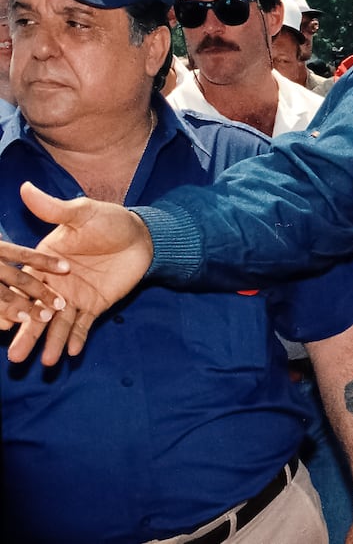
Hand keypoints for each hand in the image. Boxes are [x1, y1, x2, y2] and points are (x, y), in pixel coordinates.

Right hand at [0, 182, 154, 364]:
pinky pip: (84, 324)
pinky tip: (72, 352)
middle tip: (14, 357)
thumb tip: (26, 188)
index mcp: (44, 263)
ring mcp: (75, 296)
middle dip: (27, 334)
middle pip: (37, 312)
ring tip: (44, 362)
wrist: (142, 236)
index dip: (15, 304)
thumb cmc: (109, 221)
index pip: (24, 286)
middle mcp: (55, 284)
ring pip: (59, 323)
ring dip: (51, 342)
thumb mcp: (82, 213)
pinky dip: (78, 338)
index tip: (3, 322)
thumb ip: (54, 209)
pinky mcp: (96, 305)